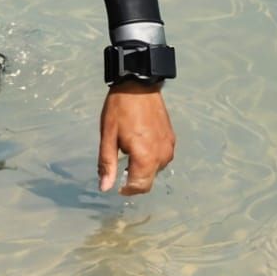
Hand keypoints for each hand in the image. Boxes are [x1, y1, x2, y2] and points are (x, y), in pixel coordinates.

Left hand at [98, 80, 175, 194]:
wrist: (139, 85)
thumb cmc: (120, 109)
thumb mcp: (108, 135)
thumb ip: (107, 163)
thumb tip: (104, 188)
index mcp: (145, 157)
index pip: (139, 186)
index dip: (127, 190)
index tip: (117, 185)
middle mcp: (161, 156)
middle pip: (149, 181)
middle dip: (134, 181)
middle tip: (120, 167)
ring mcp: (169, 148)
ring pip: (156, 170)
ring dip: (143, 169)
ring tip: (128, 152)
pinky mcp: (171, 139)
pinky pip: (161, 157)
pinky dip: (151, 158)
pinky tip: (139, 145)